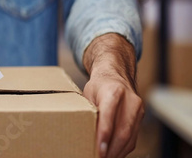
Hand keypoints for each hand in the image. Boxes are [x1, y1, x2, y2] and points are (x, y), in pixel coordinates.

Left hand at [82, 34, 143, 157]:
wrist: (116, 75)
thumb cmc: (98, 86)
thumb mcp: (88, 94)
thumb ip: (89, 111)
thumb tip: (84, 134)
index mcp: (113, 91)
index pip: (109, 116)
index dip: (104, 135)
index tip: (99, 149)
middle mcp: (130, 100)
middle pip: (123, 130)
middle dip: (111, 149)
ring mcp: (138, 109)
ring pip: (130, 137)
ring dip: (117, 152)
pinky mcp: (141, 117)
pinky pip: (133, 137)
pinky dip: (123, 148)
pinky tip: (113, 153)